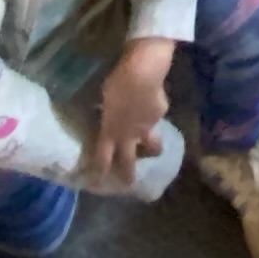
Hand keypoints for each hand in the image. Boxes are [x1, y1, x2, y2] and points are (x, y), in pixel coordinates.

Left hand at [92, 44, 173, 184]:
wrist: (142, 74)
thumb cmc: (116, 83)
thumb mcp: (105, 97)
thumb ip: (108, 109)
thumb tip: (108, 110)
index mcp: (111, 130)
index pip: (103, 157)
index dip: (100, 171)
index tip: (97, 182)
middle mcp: (130, 134)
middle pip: (129, 161)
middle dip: (129, 174)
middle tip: (130, 183)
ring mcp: (148, 126)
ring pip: (152, 144)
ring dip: (152, 149)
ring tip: (154, 150)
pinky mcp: (160, 114)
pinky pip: (157, 114)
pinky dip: (154, 111)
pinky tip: (153, 99)